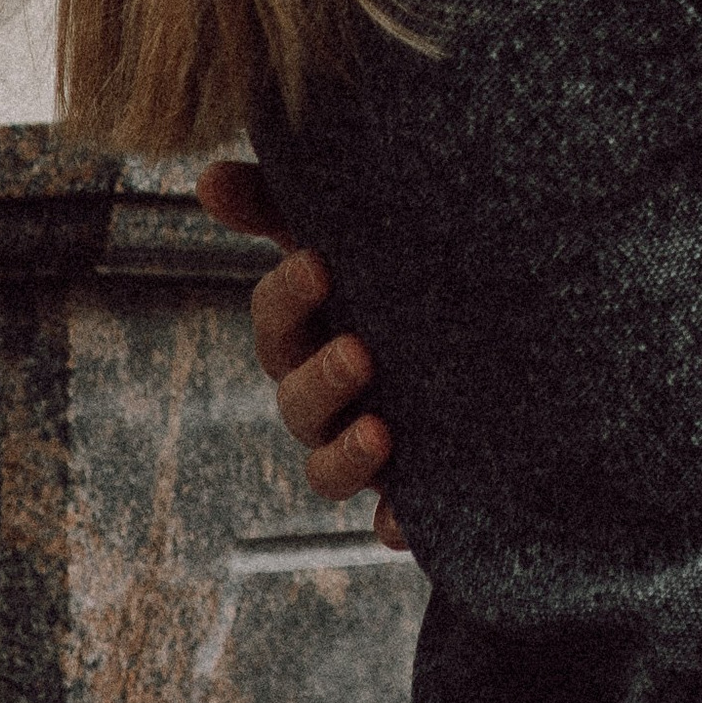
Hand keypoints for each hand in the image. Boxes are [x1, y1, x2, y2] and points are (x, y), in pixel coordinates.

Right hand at [196, 158, 407, 552]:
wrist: (495, 328)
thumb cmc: (394, 268)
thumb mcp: (349, 227)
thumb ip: (278, 202)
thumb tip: (207, 176)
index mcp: (304, 334)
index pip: (275, 321)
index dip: (288, 297)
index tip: (321, 261)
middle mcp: (323, 397)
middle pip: (297, 402)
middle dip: (322, 379)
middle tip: (361, 350)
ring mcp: (363, 446)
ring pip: (327, 472)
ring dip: (346, 455)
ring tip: (383, 430)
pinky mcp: (408, 491)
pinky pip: (391, 523)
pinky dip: (395, 526)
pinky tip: (407, 519)